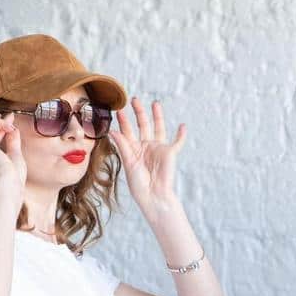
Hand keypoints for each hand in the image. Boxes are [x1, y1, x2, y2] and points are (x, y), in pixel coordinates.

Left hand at [110, 97, 186, 224]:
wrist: (153, 195)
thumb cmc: (138, 183)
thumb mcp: (128, 163)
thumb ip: (123, 146)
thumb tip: (112, 131)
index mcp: (132, 148)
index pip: (127, 131)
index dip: (124, 121)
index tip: (119, 110)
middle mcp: (145, 146)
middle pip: (142, 125)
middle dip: (139, 112)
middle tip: (134, 99)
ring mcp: (158, 148)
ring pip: (158, 128)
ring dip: (157, 116)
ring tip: (155, 103)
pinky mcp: (169, 153)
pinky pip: (177, 142)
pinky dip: (181, 135)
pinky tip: (182, 126)